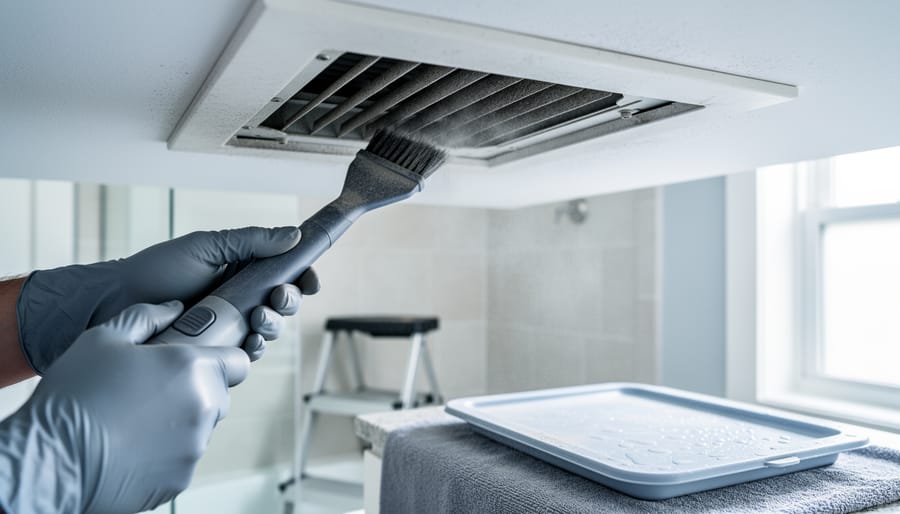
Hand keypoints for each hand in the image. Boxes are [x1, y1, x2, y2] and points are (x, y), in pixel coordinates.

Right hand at [0, 302, 245, 513]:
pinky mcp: (181, 478)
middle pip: (219, 395)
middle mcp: (204, 407)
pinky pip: (182, 457)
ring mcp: (195, 446)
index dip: (222, 360)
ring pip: (200, 427)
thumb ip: (147, 317)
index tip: (198, 363)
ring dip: (179, 421)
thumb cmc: (75, 395)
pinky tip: (131, 445)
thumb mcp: (104, 339)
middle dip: (196, 390)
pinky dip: (165, 452)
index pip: (238, 362)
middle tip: (153, 390)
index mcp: (193, 367)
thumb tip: (174, 308)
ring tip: (134, 419)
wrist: (52, 460)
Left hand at [16, 226, 319, 372]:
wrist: (116, 303)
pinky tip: (248, 343)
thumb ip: (252, 241)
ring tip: (258, 320)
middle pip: (284, 303)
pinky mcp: (217, 351)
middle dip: (289, 302)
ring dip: (273, 325)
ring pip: (270, 329)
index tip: (309, 281)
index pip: (286, 272)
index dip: (303, 277)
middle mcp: (240, 296)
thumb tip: (295, 235)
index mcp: (242, 267)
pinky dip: (254, 349)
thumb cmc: (157, 270)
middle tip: (277, 297)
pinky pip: (247, 354)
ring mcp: (230, 325)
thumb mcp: (207, 246)